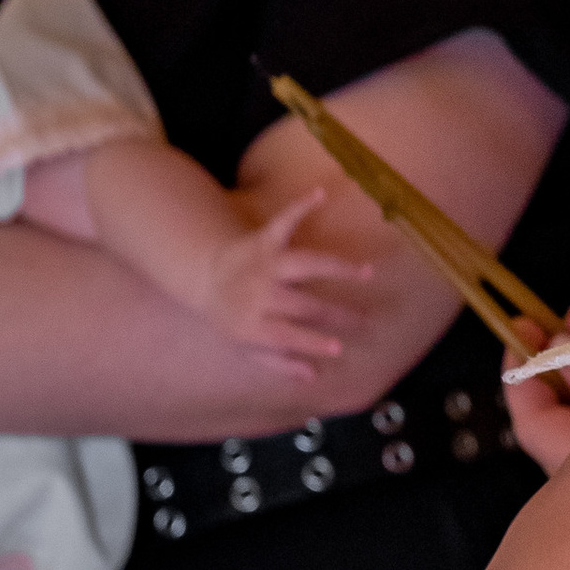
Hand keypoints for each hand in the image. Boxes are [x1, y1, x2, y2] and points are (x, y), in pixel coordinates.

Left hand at [200, 187, 374, 369]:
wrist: (202, 276)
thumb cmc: (231, 316)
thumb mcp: (245, 347)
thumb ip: (278, 362)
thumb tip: (313, 376)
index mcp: (250, 323)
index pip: (286, 336)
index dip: (312, 343)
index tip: (340, 348)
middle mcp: (258, 293)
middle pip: (303, 304)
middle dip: (336, 314)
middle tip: (367, 320)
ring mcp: (263, 265)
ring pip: (304, 264)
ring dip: (337, 267)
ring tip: (367, 272)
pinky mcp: (264, 240)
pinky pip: (284, 222)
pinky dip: (301, 206)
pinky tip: (320, 193)